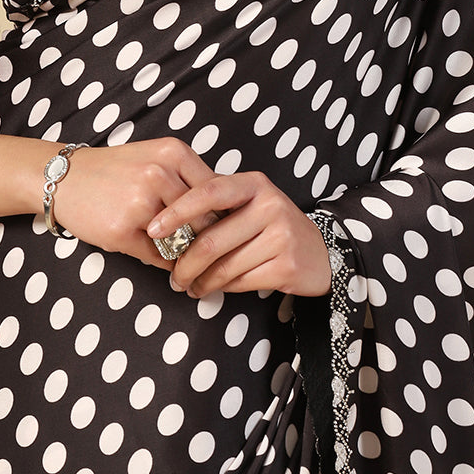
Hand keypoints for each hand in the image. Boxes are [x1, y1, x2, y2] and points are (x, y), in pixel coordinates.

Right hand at [51, 138, 216, 268]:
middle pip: (204, 219)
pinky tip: (163, 258)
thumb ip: (189, 178)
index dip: (224, 216)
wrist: (63, 178)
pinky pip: (160, 257)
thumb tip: (228, 211)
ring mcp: (140, 203)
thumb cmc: (114, 170)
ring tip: (188, 260)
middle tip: (211, 255)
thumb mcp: (155, 158)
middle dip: (208, 241)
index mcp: (173, 153)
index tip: (227, 231)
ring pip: (184, 241)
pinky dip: (166, 263)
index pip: (218, 193)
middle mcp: (159, 174)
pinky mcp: (122, 230)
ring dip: (188, 255)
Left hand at [147, 171, 331, 297]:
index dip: (177, 211)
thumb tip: (168, 227)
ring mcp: (281, 235)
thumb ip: (216, 206)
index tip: (154, 228)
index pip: (208, 192)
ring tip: (189, 286)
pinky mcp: (286, 265)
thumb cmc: (271, 226)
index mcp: (253, 184)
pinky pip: (240, 282)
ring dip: (200, 281)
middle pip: (211, 239)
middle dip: (184, 263)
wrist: (320, 251)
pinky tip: (213, 290)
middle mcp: (270, 205)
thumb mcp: (249, 203)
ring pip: (224, 266)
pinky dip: (221, 289)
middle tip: (173, 276)